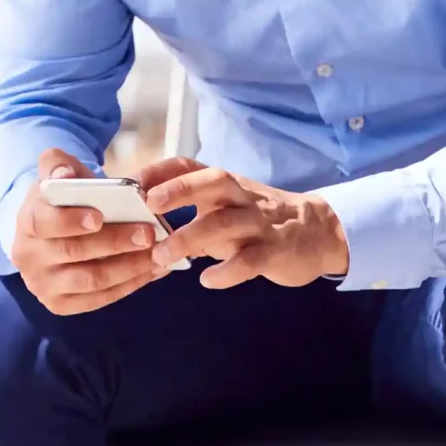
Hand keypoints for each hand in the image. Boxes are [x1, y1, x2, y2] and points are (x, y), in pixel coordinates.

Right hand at [11, 149, 164, 315]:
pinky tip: (152, 270)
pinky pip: (99, 298)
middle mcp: (28, 257)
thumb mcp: (58, 173)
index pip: (43, 223)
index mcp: (27, 221)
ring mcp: (44, 285)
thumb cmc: (63, 198)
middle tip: (148, 233)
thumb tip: (65, 175)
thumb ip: (58, 164)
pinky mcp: (61, 305)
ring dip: (128, 267)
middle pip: (73, 252)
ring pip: (90, 280)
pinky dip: (129, 285)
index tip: (100, 216)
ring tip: (157, 253)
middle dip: (114, 242)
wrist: (56, 229)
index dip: (70, 220)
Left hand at [137, 157, 349, 290]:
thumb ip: (191, 211)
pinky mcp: (275, 251)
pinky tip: (207, 280)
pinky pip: (251, 260)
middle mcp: (241, 196)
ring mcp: (259, 223)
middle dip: (180, 190)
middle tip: (148, 203)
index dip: (159, 172)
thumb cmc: (255, 220)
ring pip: (225, 223)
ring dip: (190, 238)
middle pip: (213, 182)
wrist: (316, 231)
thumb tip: (141, 223)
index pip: (188, 165)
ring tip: (162, 256)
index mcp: (224, 184)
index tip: (129, 183)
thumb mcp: (224, 206)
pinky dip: (227, 271)